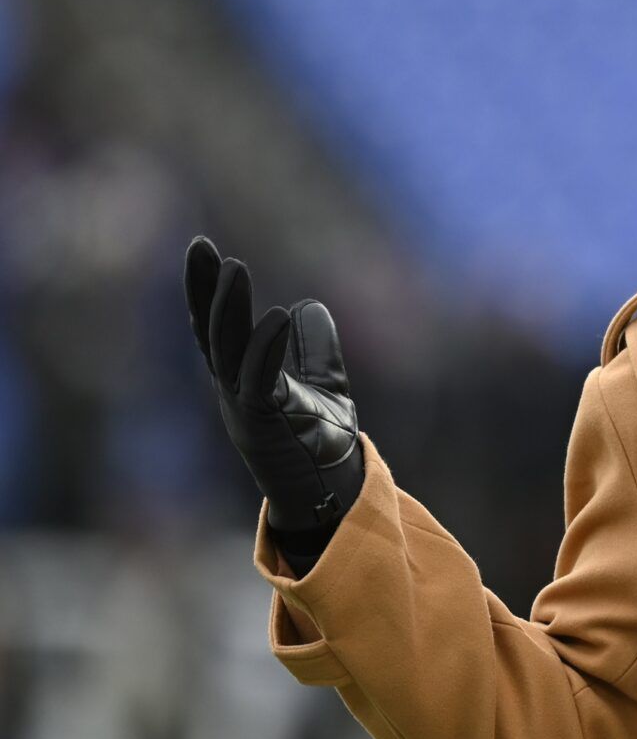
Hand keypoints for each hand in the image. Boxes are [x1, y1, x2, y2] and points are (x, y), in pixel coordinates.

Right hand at [184, 236, 363, 538]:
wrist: (331, 489)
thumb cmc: (321, 440)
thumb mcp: (322, 382)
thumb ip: (314, 346)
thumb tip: (309, 304)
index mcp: (240, 376)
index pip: (216, 325)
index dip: (205, 289)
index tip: (202, 248)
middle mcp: (233, 389)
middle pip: (210, 331)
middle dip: (205, 290)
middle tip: (204, 250)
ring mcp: (243, 406)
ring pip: (226, 350)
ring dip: (229, 309)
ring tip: (234, 269)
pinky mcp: (263, 424)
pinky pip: (259, 379)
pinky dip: (267, 347)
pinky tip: (279, 316)